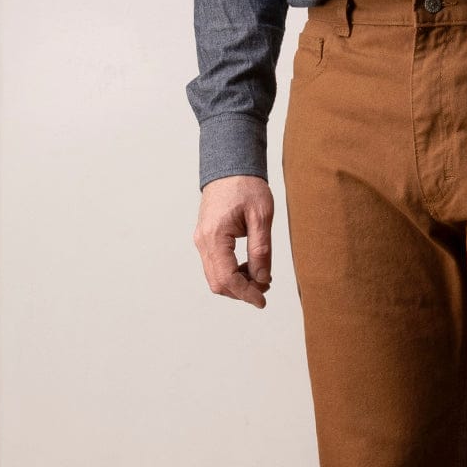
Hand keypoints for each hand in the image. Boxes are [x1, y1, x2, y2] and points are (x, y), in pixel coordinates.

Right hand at [193, 175, 273, 307]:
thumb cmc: (247, 186)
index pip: (227, 278)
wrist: (230, 165)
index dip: (246, 294)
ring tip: (260, 275)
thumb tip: (262, 279)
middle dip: (242, 291)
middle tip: (265, 288)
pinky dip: (232, 273)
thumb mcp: (262, 217)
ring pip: (216, 277)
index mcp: (215, 236)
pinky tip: (249, 267)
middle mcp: (203, 241)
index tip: (262, 301)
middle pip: (218, 283)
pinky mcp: (206, 239)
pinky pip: (216, 266)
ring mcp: (202, 240)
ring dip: (237, 284)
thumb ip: (261, 250)